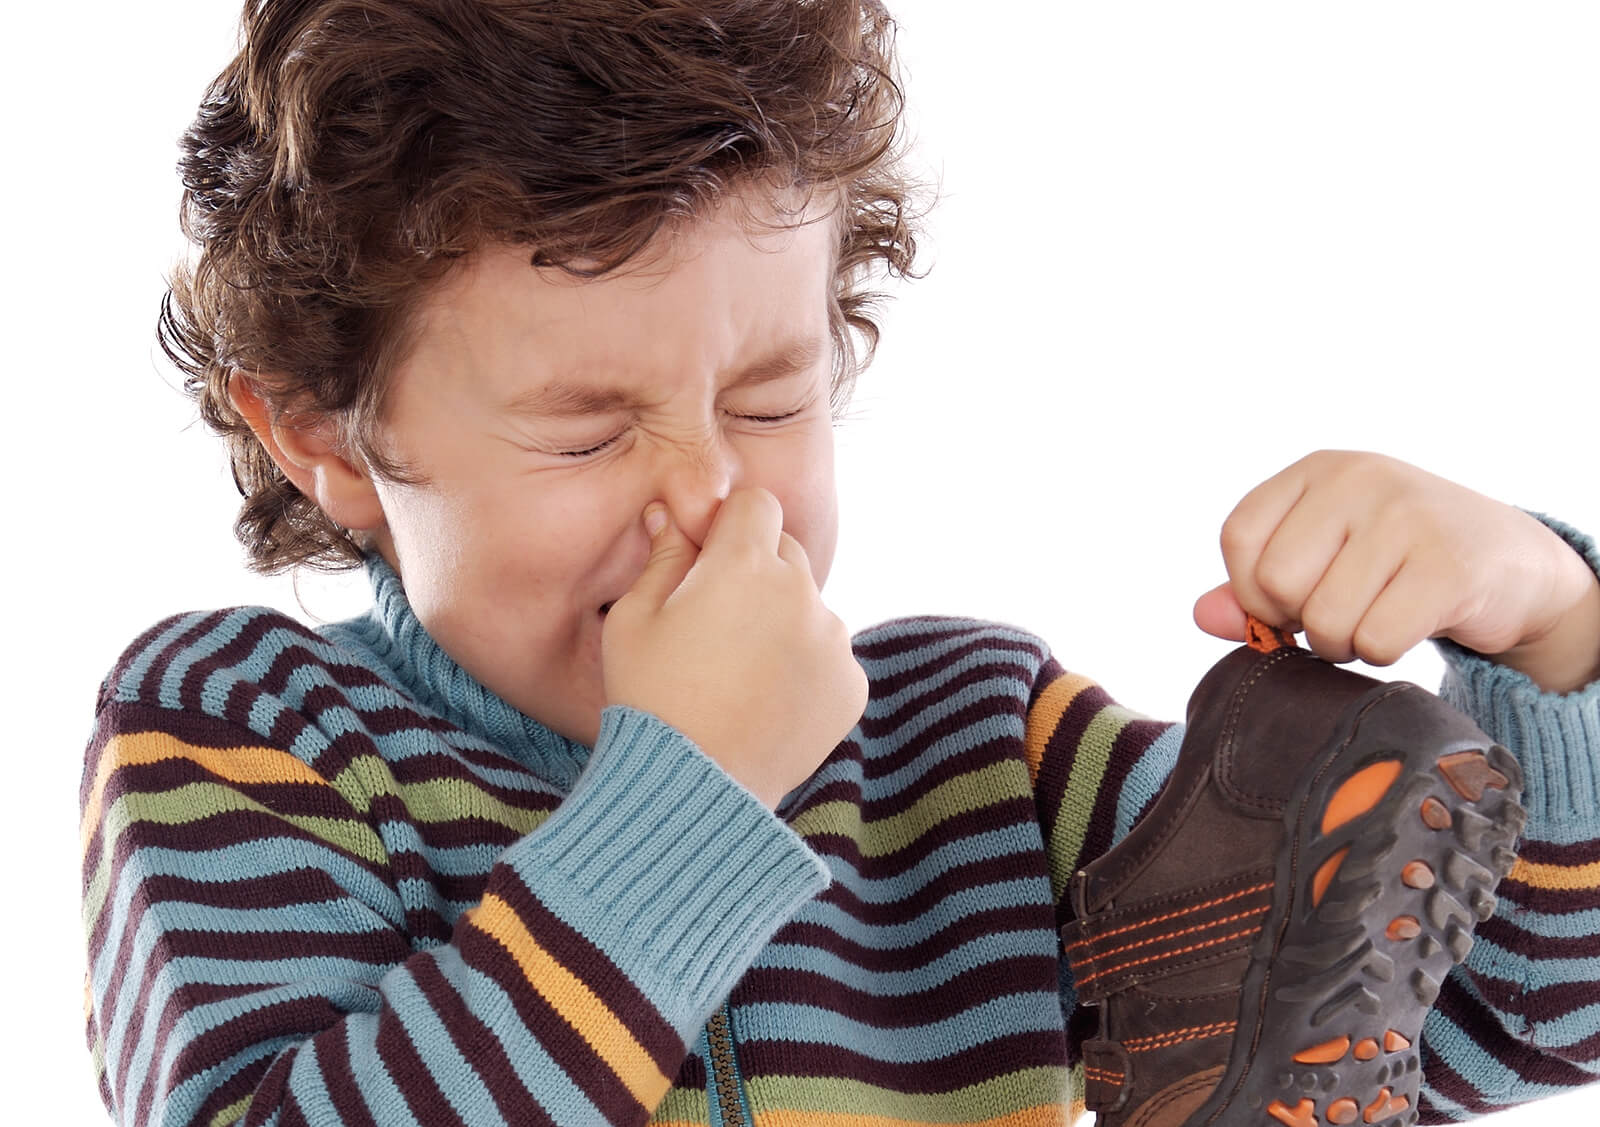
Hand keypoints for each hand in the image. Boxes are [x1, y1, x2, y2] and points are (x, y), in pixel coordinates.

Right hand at [600, 487, 868, 809]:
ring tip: (737, 673)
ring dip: (782, 621)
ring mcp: (833, 640)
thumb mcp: (632, 620)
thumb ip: (662, 556)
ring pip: (809, 607)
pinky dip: (804, 669)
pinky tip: (764, 702)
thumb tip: (668, 512)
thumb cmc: (650, 699)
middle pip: (785, 552)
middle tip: (715, 625)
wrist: (693, 789)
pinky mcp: (851, 684)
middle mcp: (801, 592)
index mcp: (745, 565)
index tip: (707, 558)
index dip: (729, 525)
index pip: (755, 504)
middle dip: (756, 572)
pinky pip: (828, 656)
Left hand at [1193, 450, 1599, 692]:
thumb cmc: (1397, 560)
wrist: (1512, 562)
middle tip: (1338, 614)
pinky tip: (1407, 626)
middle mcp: (1360, 480)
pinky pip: (1377, 640)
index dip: (1250, 588)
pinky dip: (1383, 652)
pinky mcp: (1449, 566)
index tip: (1286, 602)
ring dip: (1343, 643)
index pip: (1238, 537)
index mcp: (1318, 470)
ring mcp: (1408, 517)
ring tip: (1374, 618)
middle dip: (1300, 621)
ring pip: (1327, 620)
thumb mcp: (1324, 554)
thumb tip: (1202, 614)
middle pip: (1277, 583)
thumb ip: (1255, 585)